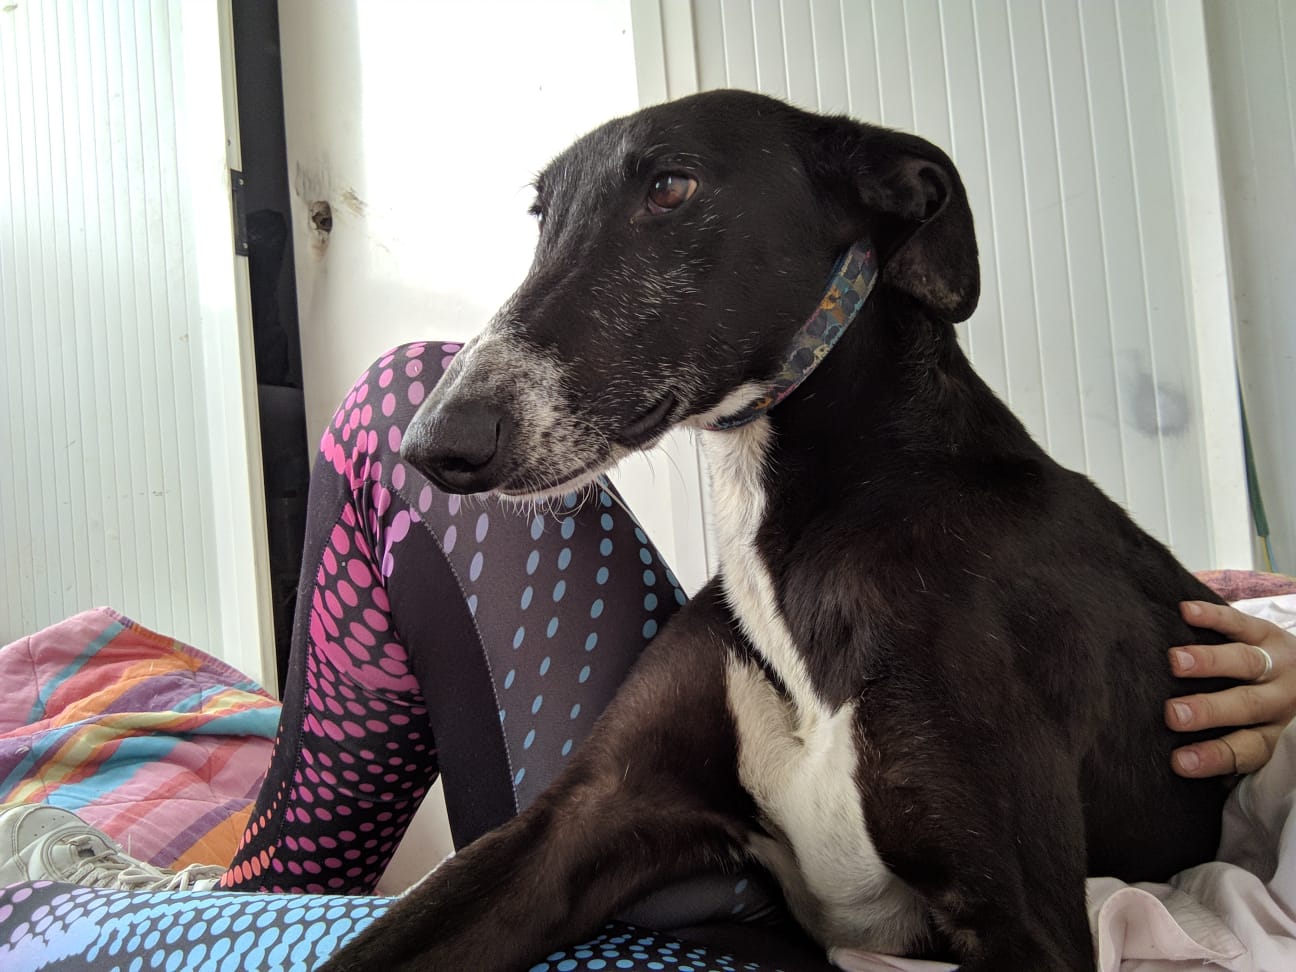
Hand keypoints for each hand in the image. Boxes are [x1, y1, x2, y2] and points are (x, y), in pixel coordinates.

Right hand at [1165, 600, 1295, 777]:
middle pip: (1247, 706)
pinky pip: (1242, 623)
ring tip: (1175, 662)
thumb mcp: (1263, 741)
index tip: (1178, 762)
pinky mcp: (1268, 632)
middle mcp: (1281, 701)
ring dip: (1211, 662)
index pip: (1247, 749)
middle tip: (1175, 714)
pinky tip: (1186, 612)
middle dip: (1210, 709)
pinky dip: (1214, 617)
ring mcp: (1278, 663)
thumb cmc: (1267, 719)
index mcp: (1277, 735)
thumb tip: (1182, 768)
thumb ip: (1233, 753)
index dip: (1214, 756)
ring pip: (1247, 662)